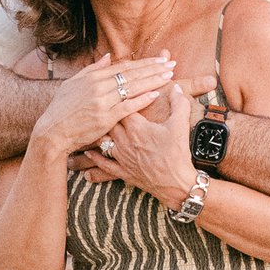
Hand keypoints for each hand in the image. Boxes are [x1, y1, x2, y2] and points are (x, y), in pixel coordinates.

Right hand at [30, 52, 176, 159]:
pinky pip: (128, 106)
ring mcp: (102, 102)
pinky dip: (142, 99)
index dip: (144, 63)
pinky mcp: (105, 118)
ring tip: (168, 76)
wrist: (52, 131)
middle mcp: (99, 86)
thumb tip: (108, 57)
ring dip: (153, 81)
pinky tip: (156, 94)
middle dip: (154, 69)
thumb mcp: (72, 84)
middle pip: (132, 74)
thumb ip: (92, 69)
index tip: (159, 60)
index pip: (124, 67)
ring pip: (133, 88)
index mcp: (93, 77)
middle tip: (171, 64)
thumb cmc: (61, 109)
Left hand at [94, 84, 199, 208]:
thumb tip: (175, 86)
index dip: (122, 97)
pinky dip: (95, 157)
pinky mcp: (122, 171)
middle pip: (109, 121)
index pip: (122, 105)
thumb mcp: (180, 124)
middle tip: (104, 104)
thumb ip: (178, 102)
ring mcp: (121, 157)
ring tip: (93, 123)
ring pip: (103, 140)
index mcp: (136, 127)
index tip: (120, 90)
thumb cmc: (177, 153)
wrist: (176, 183)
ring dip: (100, 132)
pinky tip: (88, 151)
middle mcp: (124, 140)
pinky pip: (104, 163)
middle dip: (109, 112)